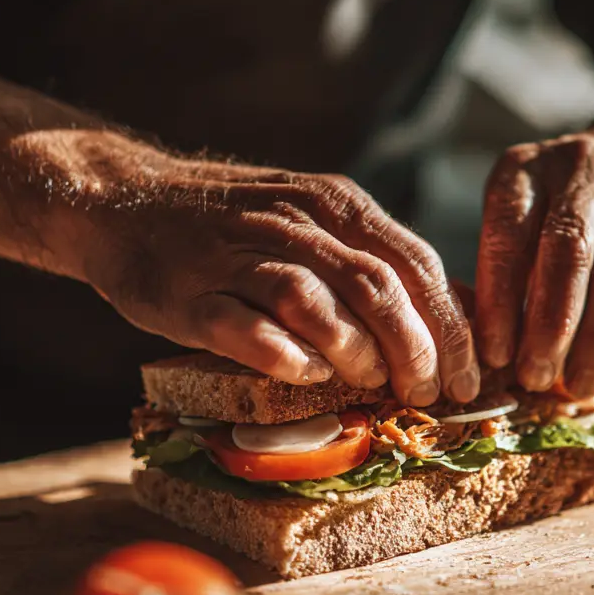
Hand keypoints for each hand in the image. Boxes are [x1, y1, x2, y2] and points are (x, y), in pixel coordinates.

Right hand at [76, 156, 477, 406]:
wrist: (124, 199)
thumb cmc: (235, 225)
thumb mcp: (314, 221)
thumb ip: (375, 259)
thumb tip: (458, 314)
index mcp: (335, 204)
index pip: (415, 264)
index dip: (451, 327)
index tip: (468, 377)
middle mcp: (294, 223)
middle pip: (376, 286)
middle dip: (414, 350)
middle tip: (424, 395)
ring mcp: (238, 255)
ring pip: (315, 301)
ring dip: (354, 351)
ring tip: (368, 384)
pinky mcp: (189, 293)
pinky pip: (244, 326)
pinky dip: (282, 356)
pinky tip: (305, 376)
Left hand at [475, 119, 593, 397]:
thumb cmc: (569, 204)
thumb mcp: (525, 214)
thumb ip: (510, 267)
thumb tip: (498, 351)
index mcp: (527, 170)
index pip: (508, 236)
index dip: (500, 302)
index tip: (496, 355)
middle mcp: (582, 169)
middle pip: (567, 255)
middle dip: (551, 328)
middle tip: (538, 377)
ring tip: (581, 383)